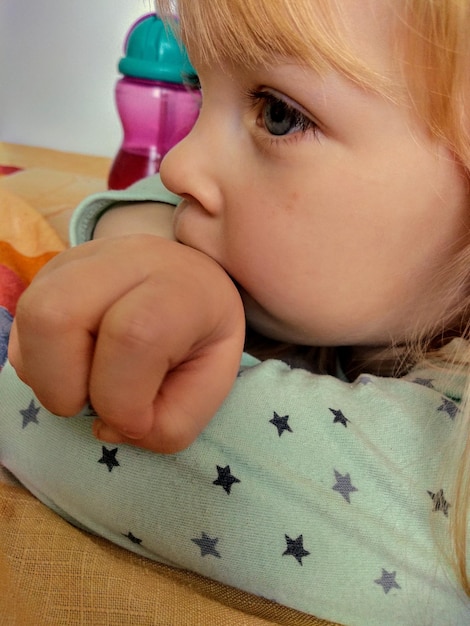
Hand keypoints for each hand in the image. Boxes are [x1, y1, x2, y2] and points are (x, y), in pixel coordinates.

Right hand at [9, 235, 244, 451]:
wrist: (192, 278)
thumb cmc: (203, 335)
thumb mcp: (213, 384)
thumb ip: (172, 422)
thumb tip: (105, 427)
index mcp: (178, 286)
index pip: (133, 337)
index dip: (124, 401)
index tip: (137, 422)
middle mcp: (125, 260)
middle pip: (56, 318)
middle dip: (63, 387)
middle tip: (95, 403)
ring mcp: (80, 260)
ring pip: (30, 319)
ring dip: (47, 376)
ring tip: (86, 382)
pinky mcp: (51, 271)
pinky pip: (22, 326)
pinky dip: (39, 362)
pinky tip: (74, 362)